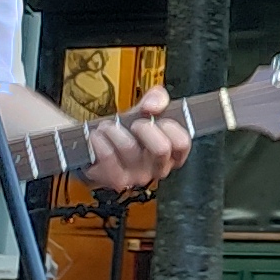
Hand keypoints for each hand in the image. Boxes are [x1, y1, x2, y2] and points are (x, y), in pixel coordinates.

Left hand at [77, 90, 193, 192]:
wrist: (98, 153)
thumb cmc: (126, 134)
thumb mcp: (145, 113)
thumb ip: (157, 100)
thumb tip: (153, 104)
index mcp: (172, 154)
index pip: (182, 143)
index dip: (169, 126)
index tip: (155, 118)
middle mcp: (159, 168)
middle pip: (161, 148)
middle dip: (143, 127)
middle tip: (133, 123)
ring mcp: (139, 176)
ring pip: (129, 147)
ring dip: (113, 129)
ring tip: (108, 127)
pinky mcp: (117, 180)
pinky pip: (108, 155)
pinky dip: (99, 140)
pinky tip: (97, 137)